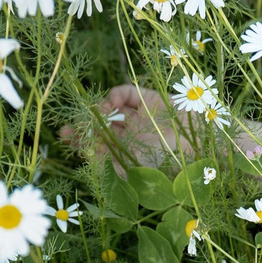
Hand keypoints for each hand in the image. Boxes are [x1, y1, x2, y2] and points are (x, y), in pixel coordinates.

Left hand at [56, 82, 227, 172]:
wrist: (197, 143)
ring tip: (97, 116)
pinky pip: (125, 93)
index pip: (98, 146)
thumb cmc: (165, 163)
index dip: (80, 141)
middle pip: (100, 126)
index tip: (63, 136)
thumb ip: (107, 165)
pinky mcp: (148, 99)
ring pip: (110, 109)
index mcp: (129, 155)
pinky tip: (110, 103)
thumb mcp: (130, 169)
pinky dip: (114, 95)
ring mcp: (140, 117)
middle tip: (68, 127)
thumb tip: (85, 155)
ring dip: (99, 111)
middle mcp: (133, 136)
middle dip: (83, 125)